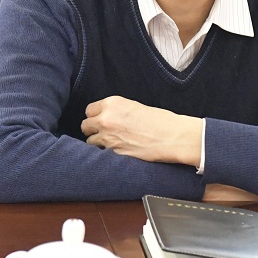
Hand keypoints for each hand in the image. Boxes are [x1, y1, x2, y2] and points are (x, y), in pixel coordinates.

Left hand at [81, 96, 201, 166]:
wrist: (173, 137)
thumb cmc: (160, 120)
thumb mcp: (135, 106)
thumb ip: (116, 111)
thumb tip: (106, 117)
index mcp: (112, 104)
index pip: (89, 110)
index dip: (95, 116)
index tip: (100, 119)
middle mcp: (106, 119)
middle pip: (85, 125)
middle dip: (92, 129)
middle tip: (101, 132)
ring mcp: (108, 137)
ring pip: (90, 141)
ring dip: (97, 142)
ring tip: (110, 142)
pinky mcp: (114, 153)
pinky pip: (101, 153)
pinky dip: (106, 153)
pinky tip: (117, 150)